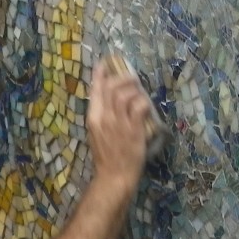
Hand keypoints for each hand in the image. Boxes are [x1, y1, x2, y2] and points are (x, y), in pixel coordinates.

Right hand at [88, 54, 157, 183]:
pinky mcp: (133, 129)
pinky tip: (146, 106)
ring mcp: (118, 123)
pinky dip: (144, 103)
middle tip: (131, 78)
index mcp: (92, 118)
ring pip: (126, 94)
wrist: (114, 175)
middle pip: (112, 88)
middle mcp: (104, 117)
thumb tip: (110, 100)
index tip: (105, 63)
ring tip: (140, 90)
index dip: (100, 74)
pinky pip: (139, 107)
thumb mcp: (97, 134)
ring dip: (135, 89)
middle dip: (123, 78)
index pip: (95, 90)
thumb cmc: (107, 157)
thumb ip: (102, 117)